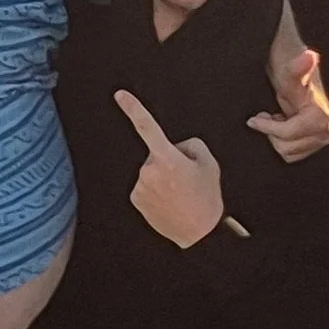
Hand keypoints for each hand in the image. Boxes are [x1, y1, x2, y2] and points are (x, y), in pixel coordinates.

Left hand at [114, 92, 226, 247]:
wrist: (200, 233)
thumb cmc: (206, 198)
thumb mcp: (209, 163)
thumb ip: (190, 146)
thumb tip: (176, 148)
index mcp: (167, 158)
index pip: (147, 127)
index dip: (133, 108)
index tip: (120, 95)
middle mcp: (149, 171)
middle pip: (156, 154)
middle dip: (168, 161)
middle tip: (185, 180)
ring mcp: (140, 186)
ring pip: (150, 172)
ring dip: (162, 178)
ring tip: (179, 193)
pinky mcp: (135, 199)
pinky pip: (145, 186)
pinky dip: (155, 190)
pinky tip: (169, 201)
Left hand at [248, 43, 328, 161]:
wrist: (294, 67)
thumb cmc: (289, 69)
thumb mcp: (288, 70)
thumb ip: (297, 67)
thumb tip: (309, 56)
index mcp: (320, 115)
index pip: (288, 133)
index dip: (268, 126)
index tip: (255, 118)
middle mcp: (325, 128)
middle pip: (287, 147)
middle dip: (273, 131)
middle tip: (270, 115)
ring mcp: (321, 137)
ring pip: (289, 153)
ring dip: (277, 136)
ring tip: (277, 118)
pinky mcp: (315, 142)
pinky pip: (293, 154)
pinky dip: (282, 141)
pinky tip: (282, 124)